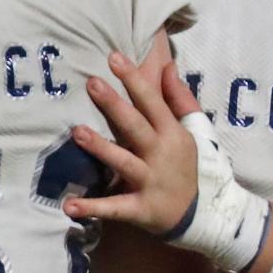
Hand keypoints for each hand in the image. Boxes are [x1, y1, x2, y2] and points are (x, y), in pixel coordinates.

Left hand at [64, 53, 271, 272]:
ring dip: (101, 148)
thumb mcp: (194, 130)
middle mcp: (161, 154)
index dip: (134, 79)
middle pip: (135, 126)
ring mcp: (150, 182)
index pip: (152, 101)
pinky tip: (69, 206)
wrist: (204, 216)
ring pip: (123, 162)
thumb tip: (168, 66)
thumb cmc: (189, 166)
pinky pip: (114, 208)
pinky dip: (92, 208)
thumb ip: (180, 98)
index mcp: (172, 133)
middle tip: (92, 83)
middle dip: (114, 105)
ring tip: (77, 132)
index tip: (113, 57)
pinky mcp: (140, 208)